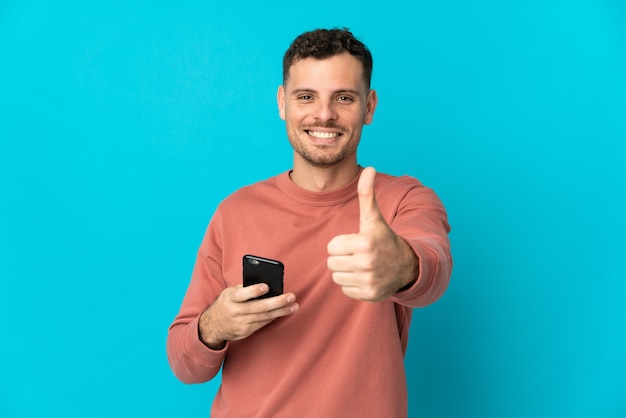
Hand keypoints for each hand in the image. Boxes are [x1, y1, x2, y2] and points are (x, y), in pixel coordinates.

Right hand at [198, 284, 298, 348]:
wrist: (212, 327)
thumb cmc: (225, 304)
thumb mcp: (228, 293)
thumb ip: (243, 289)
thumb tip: (265, 283)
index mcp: (230, 299)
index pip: (242, 294)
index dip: (253, 291)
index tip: (266, 286)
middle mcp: (235, 312)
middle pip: (259, 307)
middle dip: (277, 302)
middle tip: (291, 297)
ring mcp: (241, 324)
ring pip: (264, 317)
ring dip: (281, 311)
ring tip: (294, 306)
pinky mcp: (246, 332)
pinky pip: (262, 323)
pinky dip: (274, 317)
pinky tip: (284, 312)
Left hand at [327, 167, 418, 301]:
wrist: (406, 265)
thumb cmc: (384, 238)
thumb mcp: (374, 218)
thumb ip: (367, 194)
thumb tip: (369, 168)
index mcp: (364, 242)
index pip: (331, 246)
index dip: (342, 243)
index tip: (357, 242)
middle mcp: (366, 263)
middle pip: (331, 263)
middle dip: (342, 258)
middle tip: (359, 254)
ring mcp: (368, 281)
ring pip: (336, 278)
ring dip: (346, 272)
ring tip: (362, 265)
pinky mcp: (369, 295)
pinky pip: (345, 290)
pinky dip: (353, 285)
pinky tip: (366, 277)